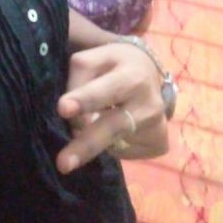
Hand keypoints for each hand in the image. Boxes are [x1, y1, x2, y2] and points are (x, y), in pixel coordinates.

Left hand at [55, 41, 169, 173]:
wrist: (148, 71)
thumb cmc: (114, 64)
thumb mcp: (95, 58)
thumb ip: (79, 79)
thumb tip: (73, 117)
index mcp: (132, 76)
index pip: (105, 90)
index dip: (84, 100)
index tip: (62, 108)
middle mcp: (150, 104)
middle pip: (114, 127)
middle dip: (87, 145)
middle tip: (63, 164)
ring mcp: (158, 126)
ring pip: (115, 144)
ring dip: (92, 143)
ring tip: (81, 140)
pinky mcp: (159, 144)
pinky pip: (123, 152)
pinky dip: (109, 145)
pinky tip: (113, 129)